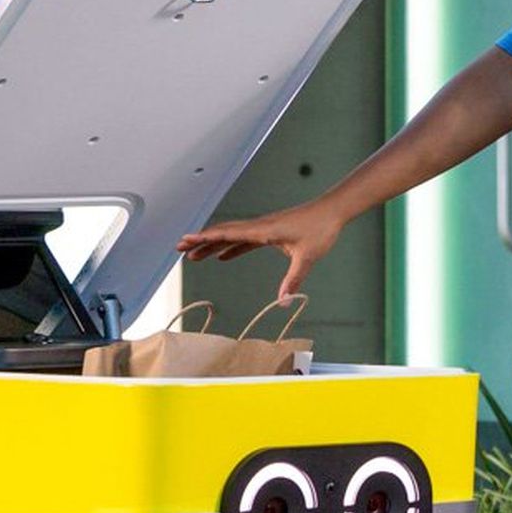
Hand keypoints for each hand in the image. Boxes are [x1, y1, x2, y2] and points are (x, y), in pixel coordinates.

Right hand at [176, 200, 343, 303]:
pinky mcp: (270, 232)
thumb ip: (293, 279)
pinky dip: (230, 247)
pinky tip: (222, 256)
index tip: (186, 240)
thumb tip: (283, 301)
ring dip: (212, 245)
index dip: (205, 238)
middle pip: (223, 233)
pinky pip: (244, 240)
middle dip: (200, 241)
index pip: (227, 233)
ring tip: (193, 256)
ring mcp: (264, 228)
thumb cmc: (321, 229)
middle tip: (179, 249)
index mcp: (263, 230)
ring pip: (231, 236)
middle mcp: (259, 227)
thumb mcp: (307, 257)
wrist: (332, 211)